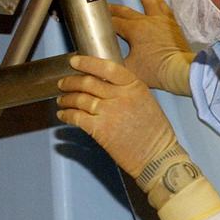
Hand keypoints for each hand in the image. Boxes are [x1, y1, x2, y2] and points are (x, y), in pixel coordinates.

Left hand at [56, 55, 176, 177]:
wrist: (158, 158)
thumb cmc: (154, 132)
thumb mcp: (145, 100)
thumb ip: (125, 89)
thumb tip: (103, 82)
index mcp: (134, 86)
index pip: (106, 67)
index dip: (87, 62)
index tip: (75, 61)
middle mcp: (121, 96)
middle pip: (88, 82)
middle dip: (70, 82)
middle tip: (63, 83)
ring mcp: (109, 113)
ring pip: (79, 99)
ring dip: (66, 99)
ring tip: (62, 100)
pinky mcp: (100, 130)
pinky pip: (77, 117)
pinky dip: (66, 115)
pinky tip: (63, 115)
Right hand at [109, 0, 194, 95]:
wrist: (181, 71)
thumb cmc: (156, 70)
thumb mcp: (129, 68)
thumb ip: (115, 61)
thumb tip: (105, 59)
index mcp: (134, 30)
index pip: (114, 23)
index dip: (105, 22)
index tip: (98, 21)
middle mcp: (147, 21)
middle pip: (127, 11)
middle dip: (115, 8)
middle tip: (108, 4)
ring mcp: (161, 21)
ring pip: (149, 1)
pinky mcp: (173, 25)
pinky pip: (165, 8)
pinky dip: (161, 1)